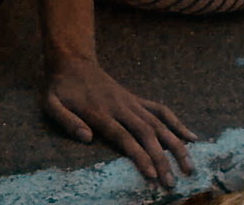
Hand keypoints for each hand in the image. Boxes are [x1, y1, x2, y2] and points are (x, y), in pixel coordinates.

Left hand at [43, 59, 195, 188]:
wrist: (71, 60)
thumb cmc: (60, 88)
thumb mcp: (51, 103)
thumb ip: (66, 121)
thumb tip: (86, 138)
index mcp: (99, 112)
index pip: (124, 137)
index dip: (140, 156)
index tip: (153, 176)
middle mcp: (119, 107)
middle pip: (146, 133)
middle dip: (162, 159)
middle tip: (173, 183)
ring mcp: (130, 102)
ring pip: (158, 123)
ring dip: (176, 145)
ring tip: (191, 167)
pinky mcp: (135, 99)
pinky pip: (160, 109)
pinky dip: (177, 122)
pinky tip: (192, 138)